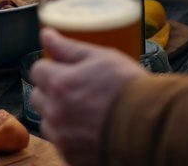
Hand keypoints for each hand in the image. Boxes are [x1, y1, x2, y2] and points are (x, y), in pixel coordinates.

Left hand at [30, 29, 143, 165]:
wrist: (150, 128)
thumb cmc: (127, 88)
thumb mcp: (100, 57)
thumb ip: (67, 47)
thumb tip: (45, 34)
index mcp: (59, 84)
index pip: (37, 70)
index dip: (50, 66)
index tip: (61, 68)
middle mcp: (56, 112)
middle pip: (38, 97)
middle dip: (50, 90)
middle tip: (73, 88)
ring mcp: (63, 138)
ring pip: (47, 122)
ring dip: (57, 115)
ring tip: (82, 111)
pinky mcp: (73, 158)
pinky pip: (60, 143)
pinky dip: (68, 136)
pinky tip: (88, 129)